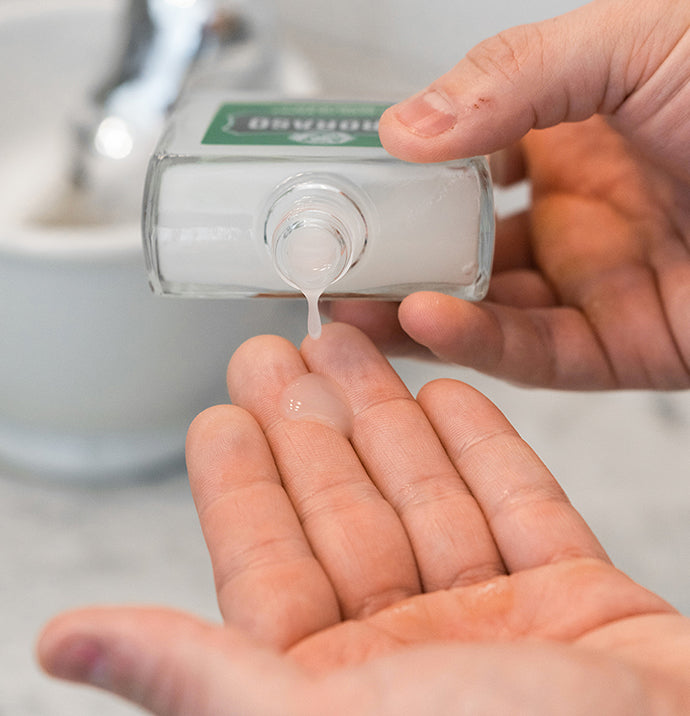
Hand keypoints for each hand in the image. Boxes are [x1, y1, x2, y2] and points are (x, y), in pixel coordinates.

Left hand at [38, 324, 689, 713]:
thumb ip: (198, 672)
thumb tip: (66, 638)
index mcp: (339, 688)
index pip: (270, 562)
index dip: (241, 480)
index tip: (218, 408)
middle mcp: (416, 655)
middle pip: (348, 511)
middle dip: (312, 422)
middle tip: (284, 344)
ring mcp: (500, 623)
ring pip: (425, 494)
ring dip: (389, 415)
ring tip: (354, 341)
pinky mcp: (576, 595)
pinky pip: (518, 501)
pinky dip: (481, 445)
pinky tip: (445, 391)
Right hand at [330, 0, 689, 389]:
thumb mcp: (634, 40)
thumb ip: (513, 73)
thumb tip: (403, 126)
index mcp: (566, 130)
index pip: (449, 158)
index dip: (387, 172)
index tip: (328, 182)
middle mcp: (570, 210)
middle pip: (449, 242)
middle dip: (379, 256)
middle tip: (310, 260)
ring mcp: (591, 281)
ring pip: (477, 306)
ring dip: (406, 308)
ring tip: (341, 305)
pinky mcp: (621, 345)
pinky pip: (533, 351)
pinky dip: (475, 340)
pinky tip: (423, 319)